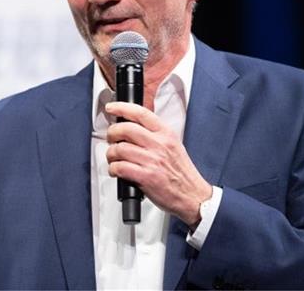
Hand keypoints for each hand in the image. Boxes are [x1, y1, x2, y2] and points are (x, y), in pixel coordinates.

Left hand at [105, 101, 211, 228]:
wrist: (192, 195)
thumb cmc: (181, 173)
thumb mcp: (173, 145)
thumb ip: (155, 134)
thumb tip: (132, 127)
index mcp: (166, 134)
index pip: (140, 113)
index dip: (122, 108)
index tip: (111, 108)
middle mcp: (159, 144)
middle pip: (125, 129)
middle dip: (112, 133)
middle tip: (111, 139)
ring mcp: (152, 160)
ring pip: (119, 149)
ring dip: (111, 154)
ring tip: (114, 158)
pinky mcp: (146, 177)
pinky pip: (119, 167)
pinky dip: (113, 169)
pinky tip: (116, 170)